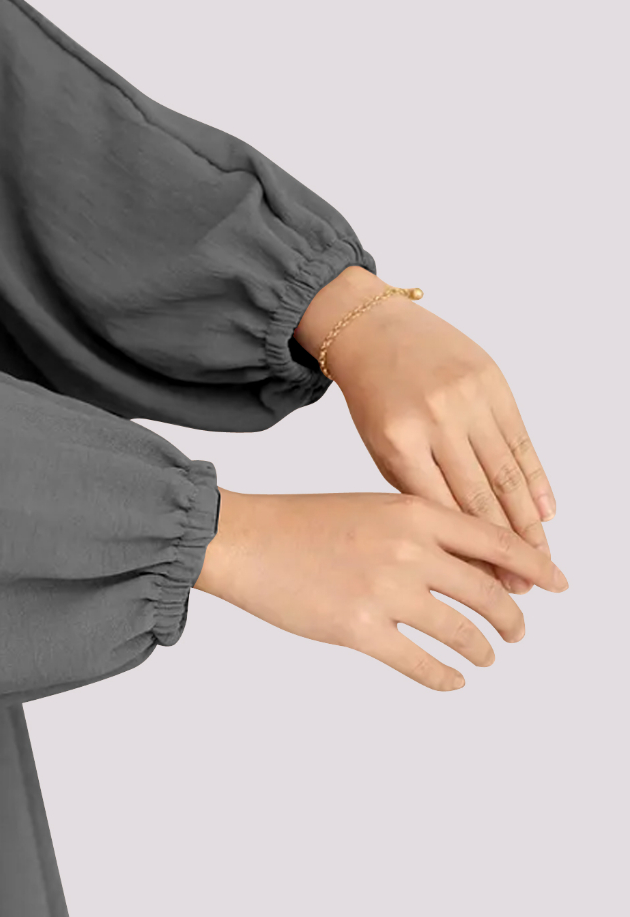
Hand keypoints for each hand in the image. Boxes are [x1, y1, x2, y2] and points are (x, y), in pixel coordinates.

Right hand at [194, 489, 568, 691]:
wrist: (246, 540)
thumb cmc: (299, 523)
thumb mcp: (370, 506)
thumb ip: (419, 529)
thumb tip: (466, 563)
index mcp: (413, 513)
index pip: (496, 542)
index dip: (536, 566)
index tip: (559, 584)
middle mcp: (409, 550)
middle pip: (488, 592)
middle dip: (512, 619)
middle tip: (518, 632)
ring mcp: (386, 592)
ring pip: (461, 633)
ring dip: (482, 650)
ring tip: (485, 657)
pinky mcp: (359, 630)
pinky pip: (422, 663)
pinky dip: (445, 677)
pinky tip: (452, 681)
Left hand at [295, 268, 556, 594]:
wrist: (373, 327)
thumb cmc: (371, 396)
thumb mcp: (377, 445)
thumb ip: (414, 486)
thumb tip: (457, 541)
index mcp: (397, 441)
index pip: (442, 511)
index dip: (469, 554)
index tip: (487, 588)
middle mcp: (436, 421)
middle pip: (481, 499)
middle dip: (505, 551)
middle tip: (521, 589)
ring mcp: (468, 400)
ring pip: (507, 474)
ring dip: (528, 524)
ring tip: (540, 562)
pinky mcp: (493, 383)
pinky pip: (521, 440)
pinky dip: (536, 480)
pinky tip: (545, 512)